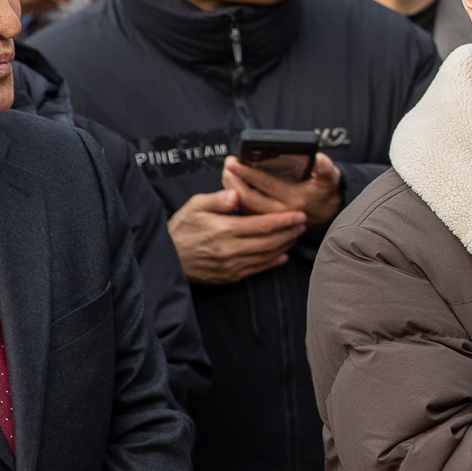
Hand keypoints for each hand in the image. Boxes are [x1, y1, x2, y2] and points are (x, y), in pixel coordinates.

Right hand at [167, 186, 305, 284]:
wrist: (168, 258)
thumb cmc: (182, 228)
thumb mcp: (195, 206)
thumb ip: (218, 199)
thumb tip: (236, 194)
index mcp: (224, 229)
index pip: (263, 224)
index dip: (284, 219)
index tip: (299, 214)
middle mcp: (230, 249)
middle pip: (270, 241)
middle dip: (290, 232)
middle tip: (304, 223)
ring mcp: (231, 265)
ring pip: (266, 256)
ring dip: (285, 246)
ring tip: (296, 235)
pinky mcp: (229, 276)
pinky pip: (257, 270)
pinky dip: (272, 263)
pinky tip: (283, 255)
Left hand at [223, 152, 344, 227]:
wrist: (327, 213)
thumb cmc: (324, 192)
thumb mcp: (329, 178)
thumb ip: (324, 167)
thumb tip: (317, 158)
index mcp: (294, 199)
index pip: (265, 184)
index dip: (247, 172)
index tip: (235, 162)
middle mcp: (280, 211)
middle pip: (247, 198)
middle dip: (233, 180)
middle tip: (228, 164)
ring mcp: (271, 218)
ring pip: (244, 206)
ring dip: (232, 189)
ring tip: (228, 172)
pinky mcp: (266, 219)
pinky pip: (246, 210)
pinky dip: (236, 198)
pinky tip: (232, 186)